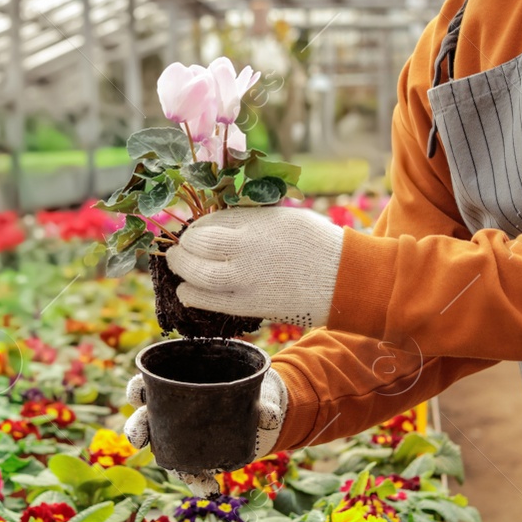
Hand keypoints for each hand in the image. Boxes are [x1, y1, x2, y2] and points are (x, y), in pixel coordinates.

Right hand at [123, 369, 287, 494]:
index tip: (139, 395)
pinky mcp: (195, 457)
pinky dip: (199, 483)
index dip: (137, 390)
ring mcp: (179, 437)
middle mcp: (168, 412)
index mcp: (174, 385)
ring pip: (164, 451)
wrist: (258, 411)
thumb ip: (261, 403)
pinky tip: (210, 489)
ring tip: (183, 474)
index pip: (145, 385)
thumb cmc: (246, 388)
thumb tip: (269, 418)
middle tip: (138, 440)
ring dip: (170, 465)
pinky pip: (190, 472)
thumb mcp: (254, 389)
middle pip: (143, 419)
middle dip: (137, 429)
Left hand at [164, 207, 344, 329]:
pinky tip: (186, 292)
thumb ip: (250, 219)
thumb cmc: (316, 243)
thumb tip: (218, 222)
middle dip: (183, 247)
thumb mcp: (283, 216)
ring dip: (181, 270)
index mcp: (258, 223)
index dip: (196, 227)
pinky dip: (193, 296)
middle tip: (178, 248)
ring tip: (177, 266)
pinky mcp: (252, 305)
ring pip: (198, 275)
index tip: (194, 231)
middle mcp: (248, 250)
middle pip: (198, 246)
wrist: (344, 279)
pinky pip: (212, 302)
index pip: (210, 222)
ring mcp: (248, 280)